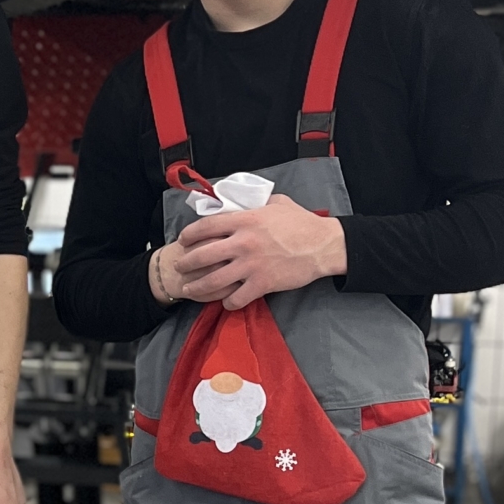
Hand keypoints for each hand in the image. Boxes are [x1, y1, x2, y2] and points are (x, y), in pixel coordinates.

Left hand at [165, 195, 347, 310]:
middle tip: (179, 266)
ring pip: (213, 280)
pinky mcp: (262, 284)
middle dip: (186, 263)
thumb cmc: (302, 223)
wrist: (324, 246)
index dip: (189, 234)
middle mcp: (243, 243)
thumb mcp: (277, 203)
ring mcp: (251, 265)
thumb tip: (243, 201)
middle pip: (203, 255)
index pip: (206, 226)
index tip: (183, 240)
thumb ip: (256, 203)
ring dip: (197, 287)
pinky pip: (236, 298)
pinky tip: (225, 302)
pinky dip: (227, 302)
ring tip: (189, 289)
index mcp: (245, 220)